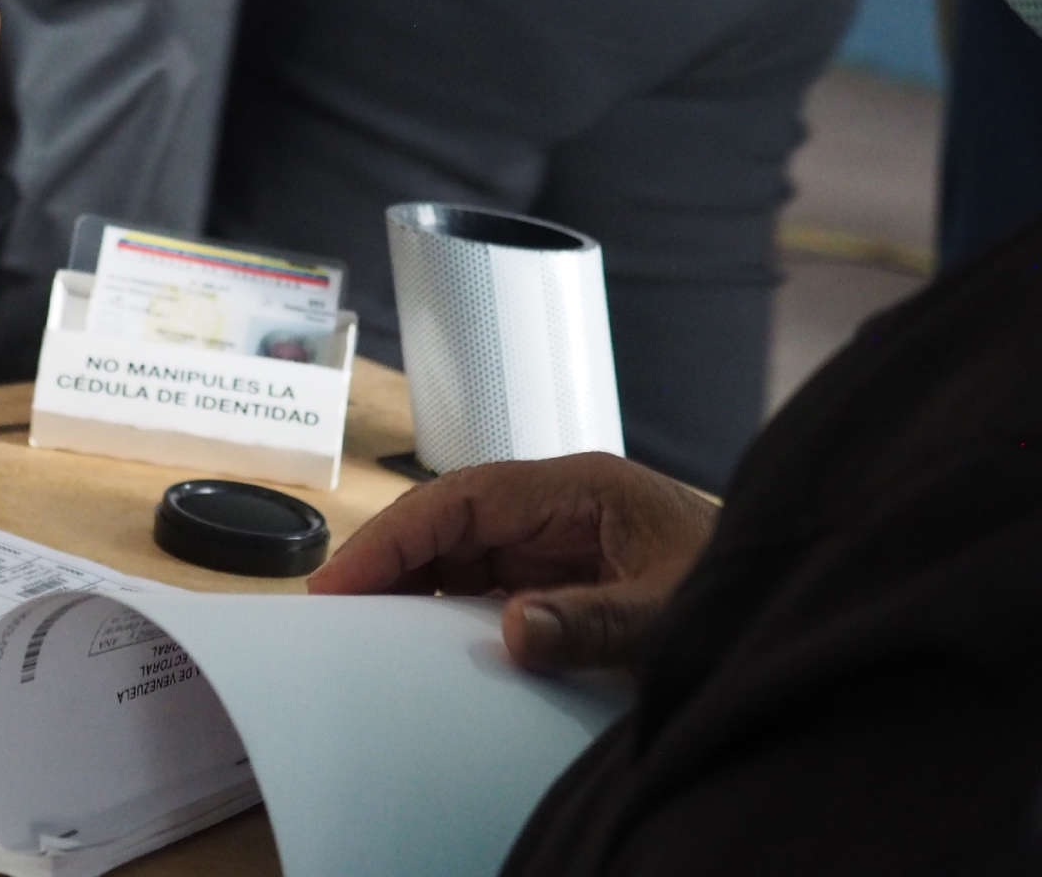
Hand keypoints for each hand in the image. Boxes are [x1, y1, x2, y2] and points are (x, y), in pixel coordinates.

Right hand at [308, 453, 718, 673]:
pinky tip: (426, 644)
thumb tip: (512, 629)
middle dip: (392, 559)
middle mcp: (563, 507)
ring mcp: (566, 541)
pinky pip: (494, 585)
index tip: (344, 580)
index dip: (396, 535)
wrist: (799, 601)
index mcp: (580, 488)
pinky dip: (454, 610)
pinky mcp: (573, 577)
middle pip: (452, 521)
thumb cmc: (744, 591)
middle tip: (332, 609)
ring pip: (467, 552)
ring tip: (363, 628)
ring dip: (417, 586)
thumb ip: (596, 622)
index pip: (462, 499)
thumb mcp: (673, 612)